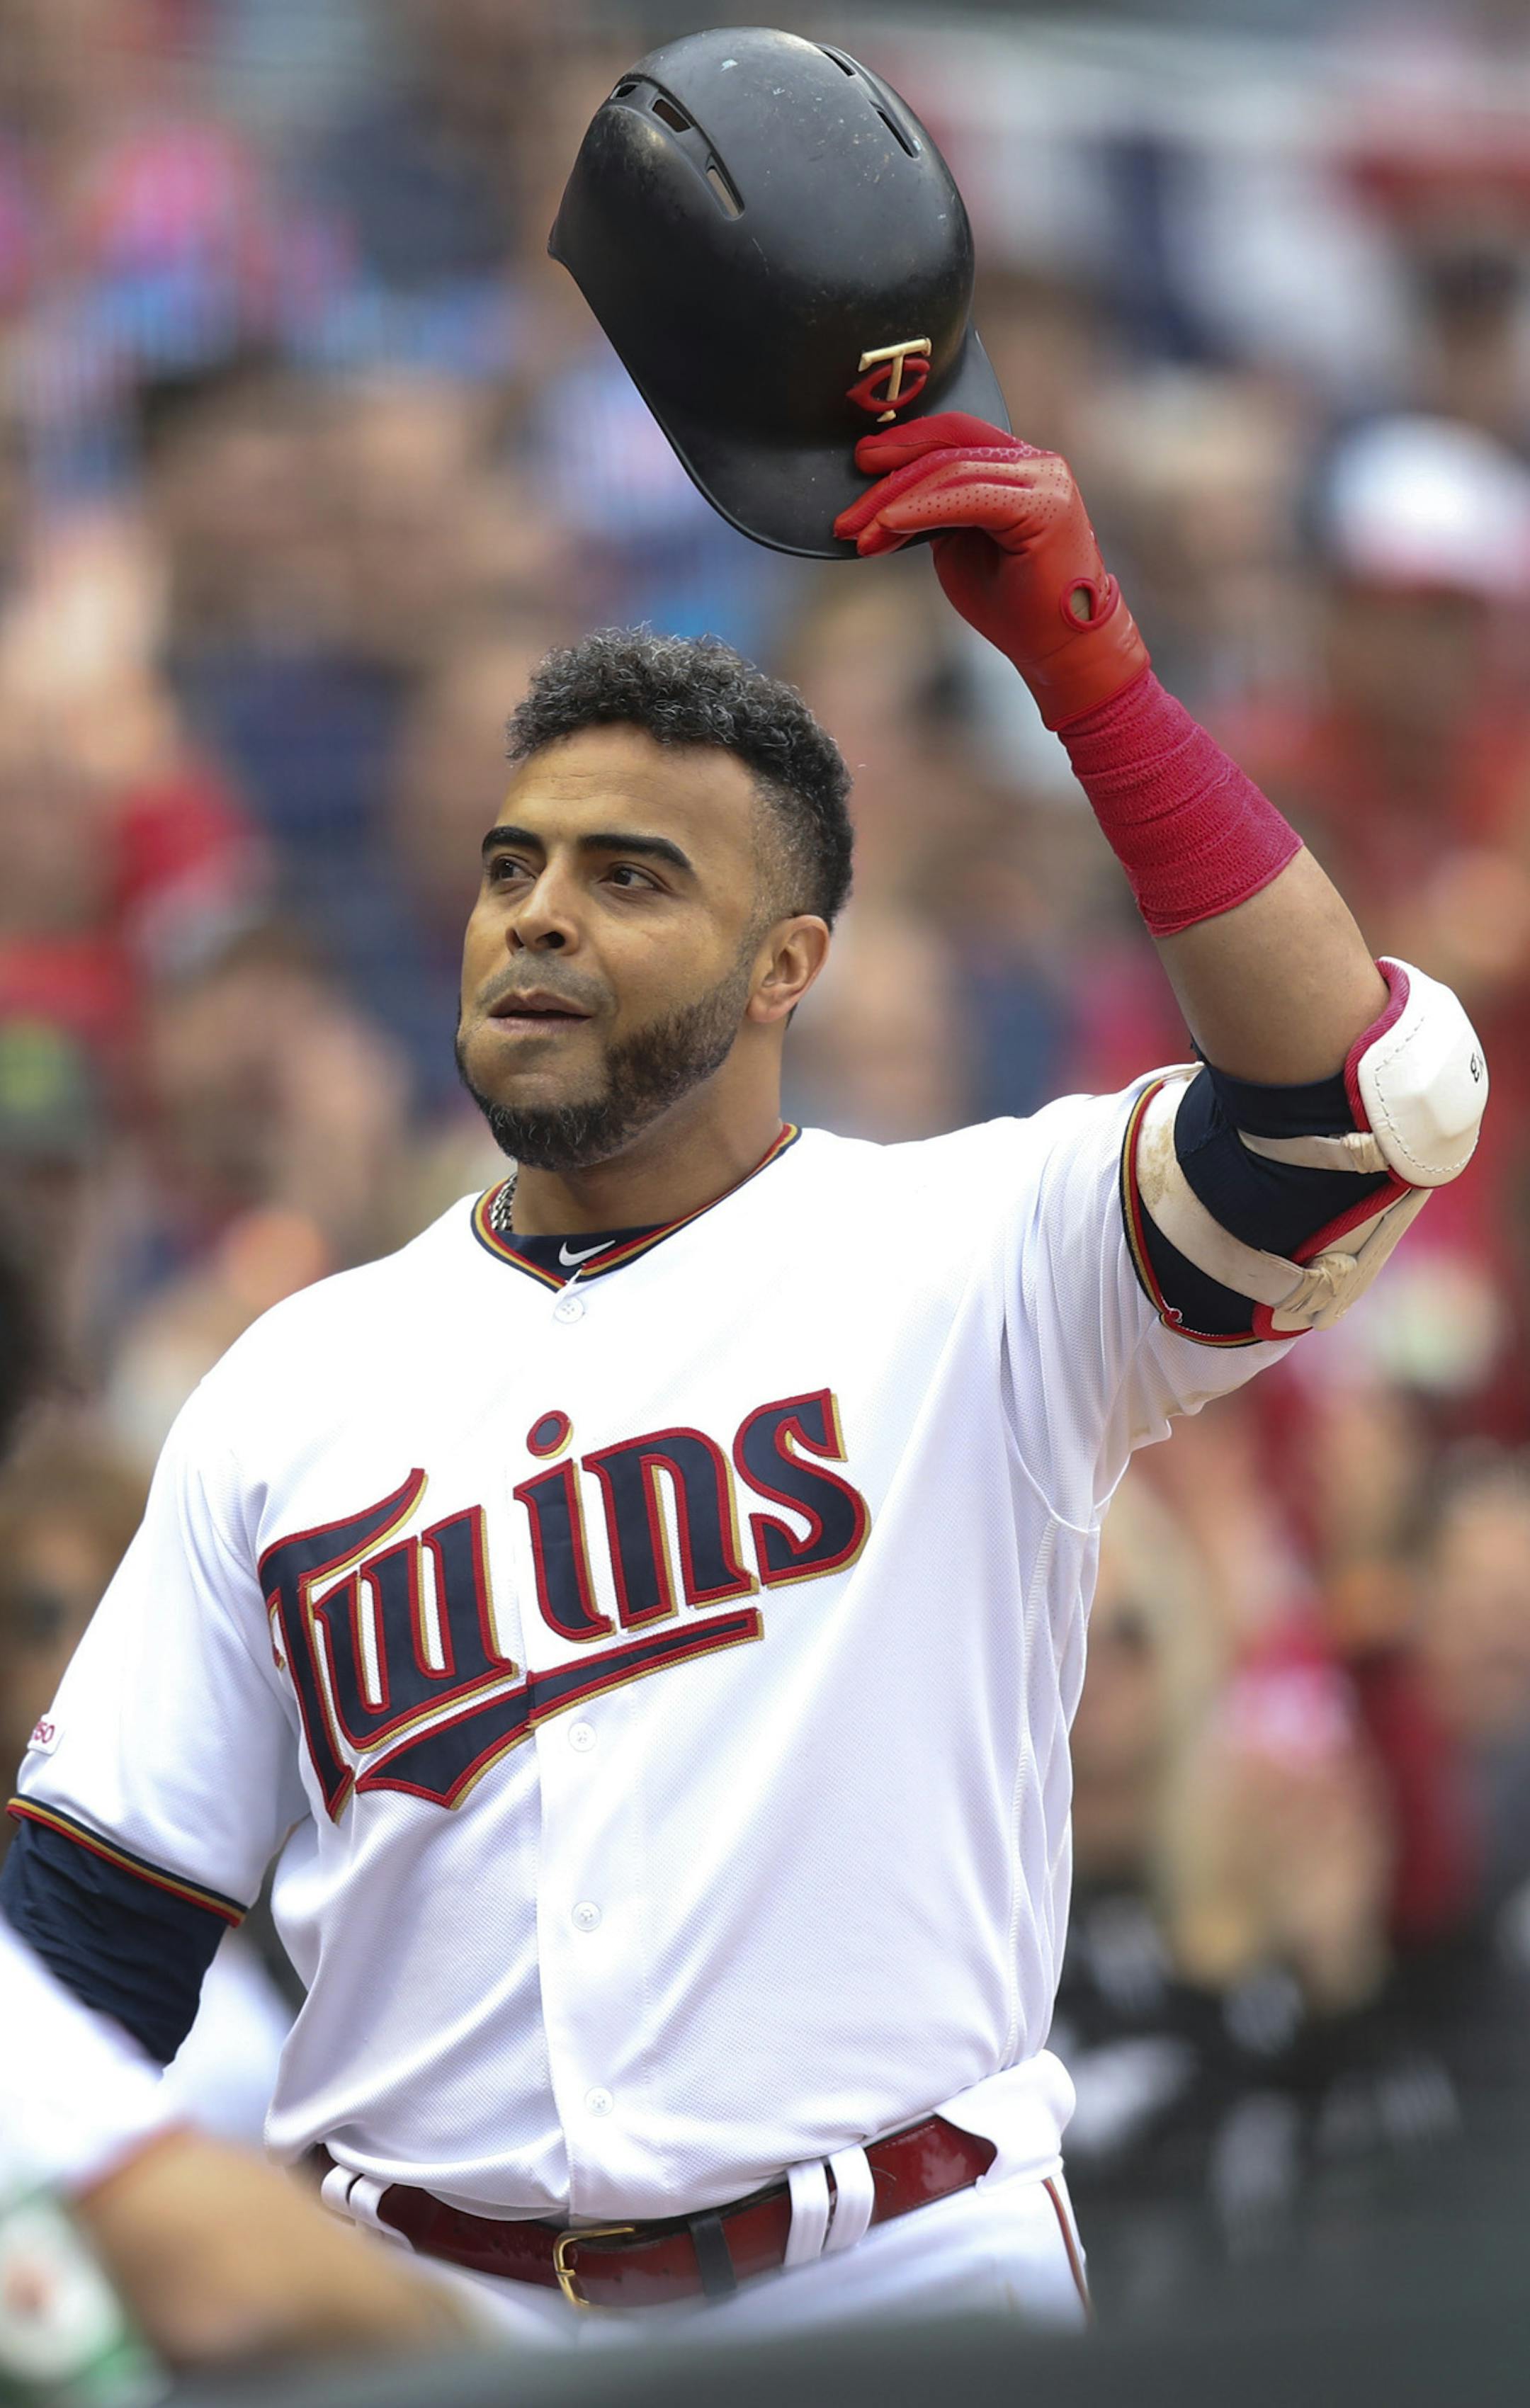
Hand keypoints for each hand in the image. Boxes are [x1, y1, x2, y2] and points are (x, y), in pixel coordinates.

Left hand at [833, 412, 1148, 727]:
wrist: (1063, 650)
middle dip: (888, 476)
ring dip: (894, 503)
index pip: (953, 436)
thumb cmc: (1016, 607)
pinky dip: (920, 510)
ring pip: (952, 471)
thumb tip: (886, 497)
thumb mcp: (961, 545)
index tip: (860, 466)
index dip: (903, 445)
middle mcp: (1037, 463)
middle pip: (948, 447)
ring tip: (858, 534)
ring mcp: (1044, 480)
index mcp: (1019, 466)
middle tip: (845, 514)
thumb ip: (936, 511)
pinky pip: (967, 496)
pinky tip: (887, 526)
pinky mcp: (1044, 505)